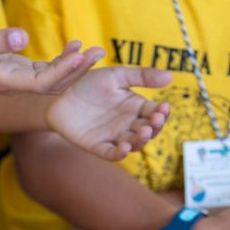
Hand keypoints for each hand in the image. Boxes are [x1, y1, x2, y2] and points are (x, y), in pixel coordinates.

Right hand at [0, 25, 103, 93]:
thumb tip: (22, 37)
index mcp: (5, 81)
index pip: (41, 82)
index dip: (62, 71)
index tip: (80, 56)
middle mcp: (14, 85)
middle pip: (53, 84)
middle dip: (77, 70)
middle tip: (99, 52)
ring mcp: (17, 80)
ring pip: (52, 79)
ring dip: (74, 66)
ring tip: (95, 50)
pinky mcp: (18, 71)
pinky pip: (46, 71)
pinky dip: (62, 60)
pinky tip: (74, 46)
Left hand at [47, 67, 173, 160]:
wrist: (58, 93)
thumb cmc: (89, 83)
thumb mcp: (116, 75)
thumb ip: (142, 76)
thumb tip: (170, 77)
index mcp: (135, 108)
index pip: (155, 113)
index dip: (161, 113)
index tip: (163, 107)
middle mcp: (127, 124)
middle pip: (147, 131)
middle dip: (154, 127)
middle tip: (155, 120)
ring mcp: (113, 136)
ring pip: (133, 144)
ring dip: (140, 140)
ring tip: (144, 131)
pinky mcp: (96, 146)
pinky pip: (110, 153)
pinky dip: (118, 153)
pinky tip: (123, 147)